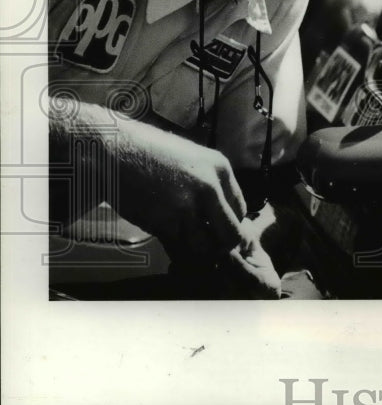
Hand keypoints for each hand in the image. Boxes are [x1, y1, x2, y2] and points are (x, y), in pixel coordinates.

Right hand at [113, 137, 280, 296]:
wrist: (116, 151)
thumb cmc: (151, 152)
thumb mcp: (192, 157)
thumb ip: (210, 180)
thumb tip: (219, 208)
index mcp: (220, 168)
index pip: (241, 209)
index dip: (230, 223)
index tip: (217, 229)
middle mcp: (210, 188)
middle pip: (231, 233)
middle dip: (221, 246)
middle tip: (208, 246)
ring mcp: (187, 206)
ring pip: (205, 247)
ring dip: (197, 252)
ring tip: (187, 245)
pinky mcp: (164, 222)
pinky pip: (178, 249)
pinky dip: (177, 253)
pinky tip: (171, 244)